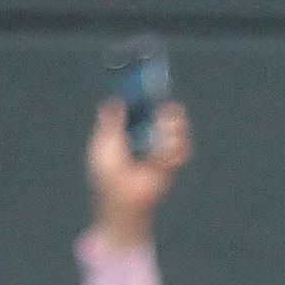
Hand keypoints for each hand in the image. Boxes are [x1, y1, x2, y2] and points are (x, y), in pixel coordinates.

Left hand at [88, 99, 189, 245]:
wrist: (120, 199)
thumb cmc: (107, 175)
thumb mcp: (104, 143)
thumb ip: (111, 122)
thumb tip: (116, 100)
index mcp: (128, 131)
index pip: (142, 109)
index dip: (147, 97)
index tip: (150, 85)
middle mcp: (146, 138)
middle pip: (162, 117)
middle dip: (167, 110)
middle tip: (166, 106)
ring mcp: (159, 151)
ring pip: (175, 131)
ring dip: (174, 126)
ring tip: (167, 126)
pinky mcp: (170, 166)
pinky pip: (180, 151)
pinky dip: (176, 147)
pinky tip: (166, 150)